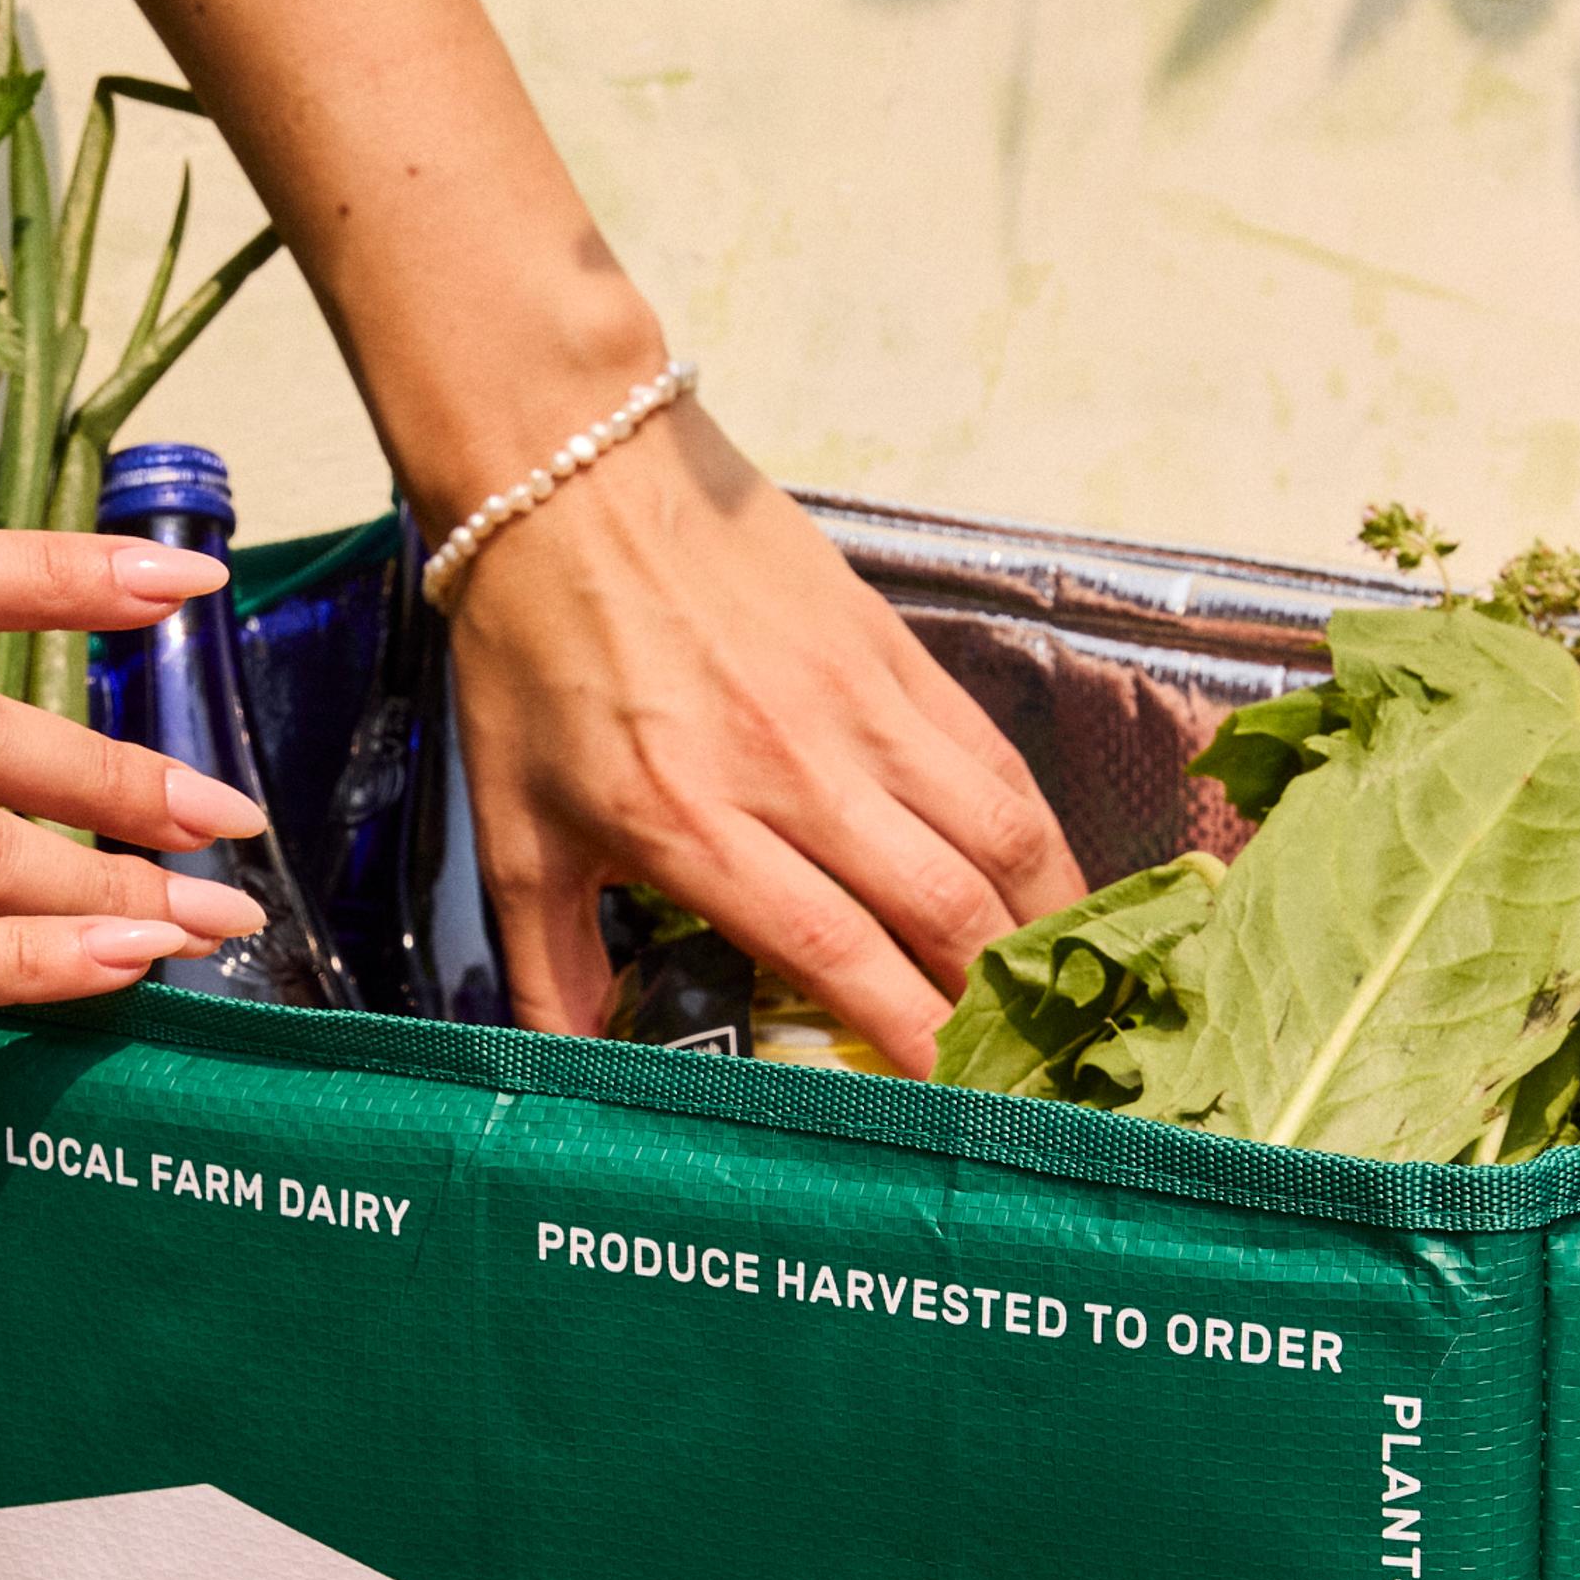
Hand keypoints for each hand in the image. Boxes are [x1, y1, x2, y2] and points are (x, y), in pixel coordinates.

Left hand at [443, 408, 1080, 1070]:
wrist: (569, 476)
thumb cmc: (533, 655)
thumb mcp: (515, 831)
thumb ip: (548, 969)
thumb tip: (568, 1077)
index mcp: (690, 823)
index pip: (838, 956)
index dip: (912, 1039)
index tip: (953, 1103)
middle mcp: (790, 768)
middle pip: (939, 908)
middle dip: (996, 1003)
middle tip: (1027, 1067)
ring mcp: (853, 704)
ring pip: (994, 833)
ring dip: (1043, 924)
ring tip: (1064, 991)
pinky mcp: (890, 651)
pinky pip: (989, 759)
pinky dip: (1034, 834)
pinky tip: (1047, 885)